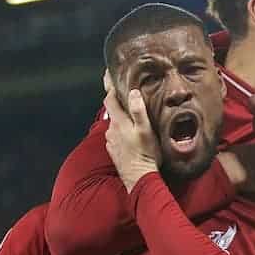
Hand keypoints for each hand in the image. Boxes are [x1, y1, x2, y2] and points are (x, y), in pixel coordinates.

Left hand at [103, 70, 159, 192]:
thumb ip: (138, 110)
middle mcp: (111, 131)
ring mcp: (111, 142)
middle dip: (119, 104)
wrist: (139, 179)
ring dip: (122, 120)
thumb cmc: (145, 154)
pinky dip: (122, 133)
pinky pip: (116, 137)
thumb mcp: (146, 130)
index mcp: (118, 122)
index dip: (110, 87)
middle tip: (128, 97)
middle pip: (112, 112)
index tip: (110, 76)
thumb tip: (133, 92)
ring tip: (133, 119)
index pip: (109, 100)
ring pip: (115, 125)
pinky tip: (131, 137)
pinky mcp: (114, 152)